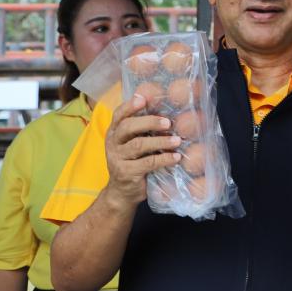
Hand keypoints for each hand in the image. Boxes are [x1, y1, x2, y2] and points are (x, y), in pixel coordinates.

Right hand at [105, 94, 181, 208]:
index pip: (118, 115)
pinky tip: (176, 157)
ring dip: (160, 141)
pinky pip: (147, 163)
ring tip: (177, 140)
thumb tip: (168, 112)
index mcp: (115, 132)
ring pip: (138, 145)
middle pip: (128, 127)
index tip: (143, 99)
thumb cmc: (134, 161)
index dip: (130, 106)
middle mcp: (113, 143)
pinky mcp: (126, 172)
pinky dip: (164, 159)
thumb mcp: (134, 143)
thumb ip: (143, 130)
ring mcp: (117, 158)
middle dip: (149, 122)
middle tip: (168, 122)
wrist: (122, 191)